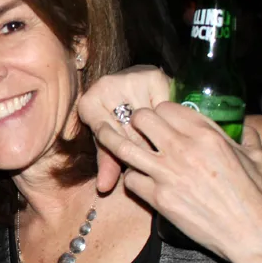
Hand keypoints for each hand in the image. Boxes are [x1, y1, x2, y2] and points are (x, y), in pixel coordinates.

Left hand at [78, 65, 171, 193]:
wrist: (131, 91)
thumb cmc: (118, 122)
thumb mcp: (112, 142)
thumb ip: (108, 162)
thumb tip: (104, 187)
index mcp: (89, 103)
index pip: (105, 133)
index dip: (120, 149)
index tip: (133, 160)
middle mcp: (105, 85)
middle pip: (127, 126)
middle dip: (139, 145)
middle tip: (153, 160)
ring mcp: (128, 77)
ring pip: (147, 116)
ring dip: (156, 134)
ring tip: (164, 149)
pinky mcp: (152, 74)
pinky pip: (163, 106)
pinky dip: (167, 120)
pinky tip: (172, 130)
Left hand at [93, 102, 261, 261]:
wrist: (252, 235)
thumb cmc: (258, 197)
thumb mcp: (257, 157)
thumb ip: (246, 136)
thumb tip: (243, 125)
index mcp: (206, 134)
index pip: (166, 107)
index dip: (158, 112)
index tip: (158, 120)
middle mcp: (183, 149)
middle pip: (141, 119)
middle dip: (136, 122)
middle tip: (136, 130)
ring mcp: (167, 174)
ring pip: (123, 147)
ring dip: (113, 141)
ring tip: (104, 135)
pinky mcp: (158, 198)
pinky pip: (130, 180)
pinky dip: (131, 179)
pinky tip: (138, 181)